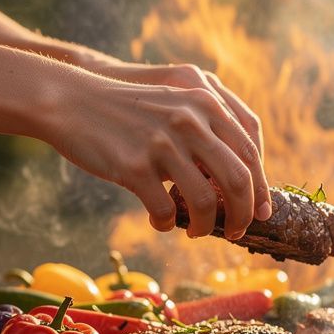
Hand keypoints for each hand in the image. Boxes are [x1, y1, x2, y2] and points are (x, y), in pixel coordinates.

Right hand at [51, 68, 269, 239]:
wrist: (71, 102)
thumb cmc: (128, 113)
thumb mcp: (175, 107)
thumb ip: (207, 134)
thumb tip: (237, 185)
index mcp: (206, 105)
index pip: (250, 155)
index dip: (262, 190)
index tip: (262, 213)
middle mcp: (190, 121)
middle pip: (237, 182)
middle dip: (242, 216)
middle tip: (236, 231)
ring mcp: (162, 144)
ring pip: (205, 202)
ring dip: (205, 226)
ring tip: (196, 231)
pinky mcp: (134, 166)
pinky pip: (164, 211)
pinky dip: (166, 225)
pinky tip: (159, 222)